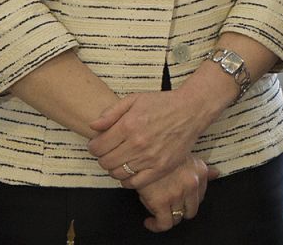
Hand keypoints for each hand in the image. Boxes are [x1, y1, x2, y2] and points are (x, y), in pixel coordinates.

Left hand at [88, 90, 211, 187]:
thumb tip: (93, 126)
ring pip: (119, 173)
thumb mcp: (133, 99)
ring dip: (113, 169)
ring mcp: (150, 158)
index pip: (99, 147)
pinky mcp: (161, 168)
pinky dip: (127, 181)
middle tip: (105, 153)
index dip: (93, 147)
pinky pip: (136, 183)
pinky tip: (127, 172)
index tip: (96, 145)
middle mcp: (138, 144)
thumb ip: (111, 113)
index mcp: (128, 125)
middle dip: (101, 158)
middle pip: (106, 162)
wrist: (190, 110)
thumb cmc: (161, 103)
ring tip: (117, 161)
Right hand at [135, 156, 216, 232]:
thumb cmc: (160, 148)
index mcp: (199, 171)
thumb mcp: (185, 154)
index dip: (188, 200)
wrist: (141, 146)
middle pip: (191, 210)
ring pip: (177, 217)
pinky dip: (156, 225)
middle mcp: (192, 183)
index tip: (181, 200)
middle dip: (180, 209)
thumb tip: (216, 174)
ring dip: (167, 215)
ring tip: (157, 210)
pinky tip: (150, 222)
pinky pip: (164, 223)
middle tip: (169, 205)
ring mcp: (177, 194)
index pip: (200, 197)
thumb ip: (202, 168)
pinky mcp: (160, 201)